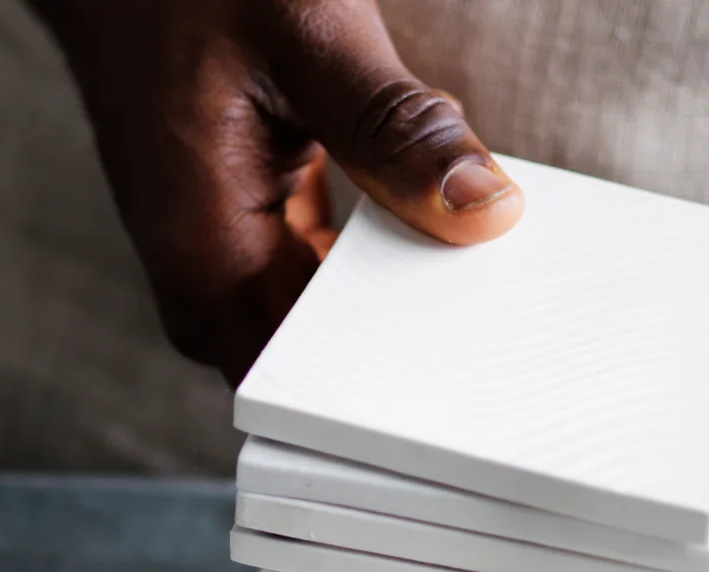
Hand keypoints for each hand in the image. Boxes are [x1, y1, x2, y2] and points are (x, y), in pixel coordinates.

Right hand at [26, 0, 524, 381]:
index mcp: (205, 257)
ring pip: (328, 334)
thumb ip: (395, 126)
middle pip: (322, 373)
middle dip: (409, 358)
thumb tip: (485, 210)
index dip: (389, 399)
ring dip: (399, 310)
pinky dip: (381, 268)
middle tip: (503, 337)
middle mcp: (205, 281)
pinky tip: (436, 240)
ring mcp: (223, 265)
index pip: (305, 391)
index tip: (473, 385)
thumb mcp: (309, 33)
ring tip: (478, 289)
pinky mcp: (248, 237)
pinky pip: (324, 286)